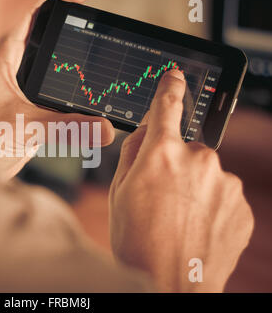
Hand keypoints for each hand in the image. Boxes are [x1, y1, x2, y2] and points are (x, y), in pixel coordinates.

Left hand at [0, 0, 114, 179]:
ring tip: (99, 53)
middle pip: (47, 30)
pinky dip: (74, 80)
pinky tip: (90, 85)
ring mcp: (25, 80)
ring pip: (54, 56)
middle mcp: (16, 62)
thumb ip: (69, 127)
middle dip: (72, 27)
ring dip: (74, 55)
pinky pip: (58, 80)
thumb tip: (105, 128)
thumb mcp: (29, 127)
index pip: (32, 11)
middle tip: (97, 29)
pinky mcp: (33, 99)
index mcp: (7, 54)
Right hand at [109, 69, 253, 291]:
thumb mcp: (118, 192)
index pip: (167, 105)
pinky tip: (196, 228)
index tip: (176, 74)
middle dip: (174, 165)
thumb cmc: (136, 241)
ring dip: (194, 188)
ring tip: (178, 219)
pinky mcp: (242, 206)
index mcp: (162, 153)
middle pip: (186, 149)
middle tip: (161, 198)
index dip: (170, 87)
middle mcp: (199, 160)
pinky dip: (210, 206)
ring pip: (206, 174)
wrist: (168, 285)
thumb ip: (133, 152)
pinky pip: (222, 195)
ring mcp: (225, 183)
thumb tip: (148, 131)